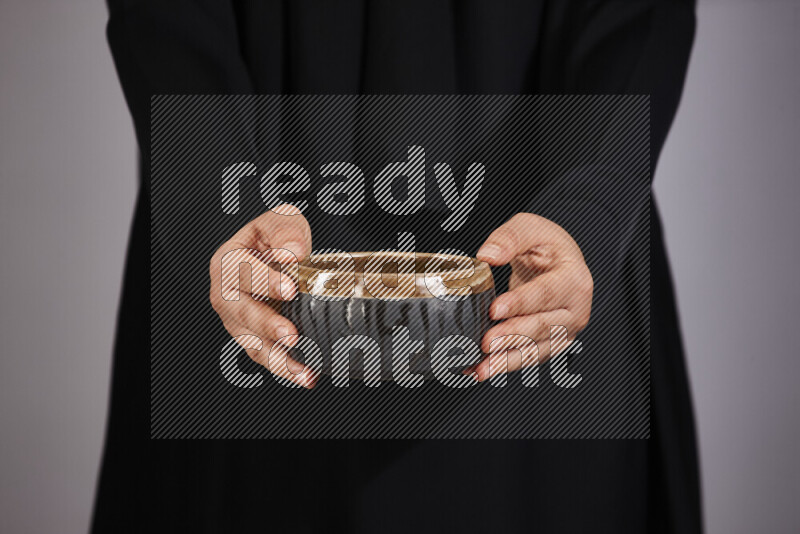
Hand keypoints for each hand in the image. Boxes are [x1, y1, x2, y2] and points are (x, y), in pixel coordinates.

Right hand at [209, 204, 317, 387]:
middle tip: (291, 334)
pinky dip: (286, 369)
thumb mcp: (281, 221)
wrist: (274, 255)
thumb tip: (292, 253)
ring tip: (303, 369)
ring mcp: (237, 321)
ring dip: (278, 359)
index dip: (266, 281)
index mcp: (228, 262)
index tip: (290, 289)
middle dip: (268, 325)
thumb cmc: (275, 237)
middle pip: (243, 312)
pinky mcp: (252, 339)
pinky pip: (266, 357)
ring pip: (253, 343)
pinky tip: (308, 376)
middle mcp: (226, 295)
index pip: (243, 272)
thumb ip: (285, 232)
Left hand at [471, 213, 592, 381]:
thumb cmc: (545, 245)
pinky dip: (505, 366)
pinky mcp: (551, 344)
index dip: (520, 303)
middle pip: (542, 327)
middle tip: (485, 342)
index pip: (545, 293)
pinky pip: (529, 358)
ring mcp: (565, 331)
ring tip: (481, 369)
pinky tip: (482, 370)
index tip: (495, 309)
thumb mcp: (529, 227)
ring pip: (536, 350)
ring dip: (507, 361)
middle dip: (512, 337)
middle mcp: (575, 310)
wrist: (558, 261)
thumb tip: (487, 256)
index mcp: (574, 279)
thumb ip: (508, 238)